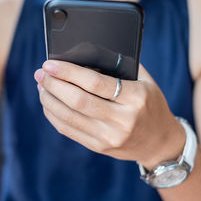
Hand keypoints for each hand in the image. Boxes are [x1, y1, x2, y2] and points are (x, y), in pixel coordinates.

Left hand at [34, 60, 184, 168]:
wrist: (159, 141)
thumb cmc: (150, 104)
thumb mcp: (145, 82)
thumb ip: (120, 66)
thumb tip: (84, 53)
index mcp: (135, 98)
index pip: (94, 83)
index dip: (68, 72)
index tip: (51, 63)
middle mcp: (122, 120)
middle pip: (77, 100)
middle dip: (54, 84)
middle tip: (41, 73)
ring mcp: (109, 137)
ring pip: (68, 117)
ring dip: (49, 99)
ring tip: (41, 86)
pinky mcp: (99, 147)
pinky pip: (69, 130)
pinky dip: (53, 115)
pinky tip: (48, 103)